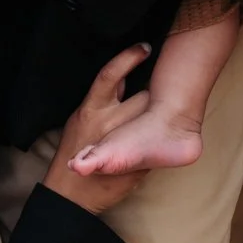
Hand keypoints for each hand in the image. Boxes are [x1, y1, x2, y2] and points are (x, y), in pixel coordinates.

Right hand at [43, 44, 152, 214]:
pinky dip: (158, 140)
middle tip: (168, 83)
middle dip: (156, 91)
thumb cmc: (73, 151)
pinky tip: (163, 137)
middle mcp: (108, 122)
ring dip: (160, 115)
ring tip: (171, 110)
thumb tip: (122, 81)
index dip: (129, 57)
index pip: (111, 74)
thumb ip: (101, 101)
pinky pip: (154, 145)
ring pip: (153, 119)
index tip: (145, 48)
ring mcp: (124, 142)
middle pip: (143, 96)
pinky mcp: (136, 162)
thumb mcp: (80, 120)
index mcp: (92, 109)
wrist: (72, 194)